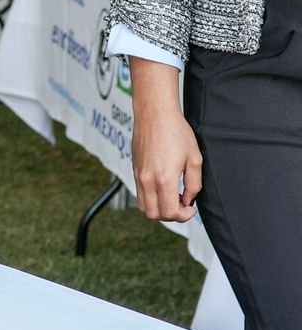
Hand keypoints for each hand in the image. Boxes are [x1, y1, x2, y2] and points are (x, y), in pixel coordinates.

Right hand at [131, 59, 200, 221]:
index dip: (183, 216)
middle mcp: (147, 179)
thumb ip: (194, 184)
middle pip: (153, 214)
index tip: (191, 208)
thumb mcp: (194, 158)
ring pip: (143, 206)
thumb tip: (188, 199)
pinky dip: (151, 197)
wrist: (154, 113)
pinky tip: (163, 187)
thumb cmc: (176, 131)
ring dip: (158, 208)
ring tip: (172, 198)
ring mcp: (139, 174)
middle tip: (182, 206)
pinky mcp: (135, 168)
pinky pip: (139, 193)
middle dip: (170, 215)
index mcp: (164, 178)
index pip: (169, 212)